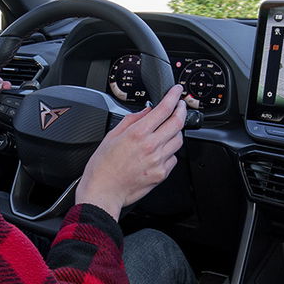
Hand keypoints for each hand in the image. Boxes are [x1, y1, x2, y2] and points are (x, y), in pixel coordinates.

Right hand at [76, 83, 185, 217]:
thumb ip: (131, 120)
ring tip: (168, 130)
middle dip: (181, 110)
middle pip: (177, 123)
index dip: (174, 96)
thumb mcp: (111, 136)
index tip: (176, 91)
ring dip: (176, 132)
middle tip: (180, 105)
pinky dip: (170, 151)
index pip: (163, 109)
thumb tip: (146, 111)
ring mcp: (158, 161)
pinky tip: (160, 151)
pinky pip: (173, 158)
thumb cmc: (102, 167)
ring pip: (179, 140)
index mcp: (137, 134)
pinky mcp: (161, 174)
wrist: (103, 192)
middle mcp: (151, 146)